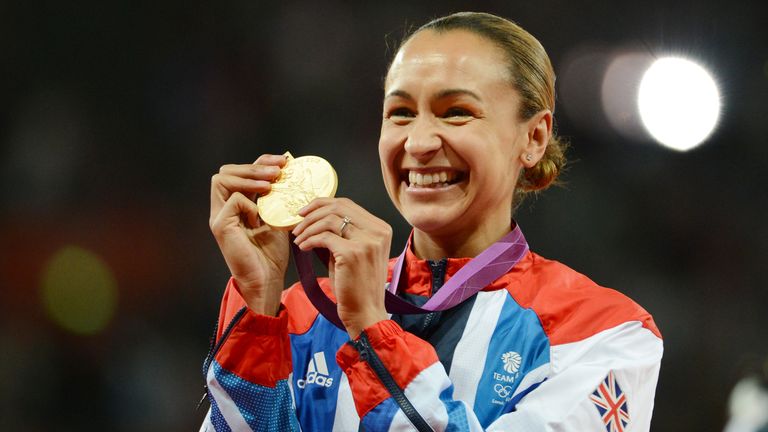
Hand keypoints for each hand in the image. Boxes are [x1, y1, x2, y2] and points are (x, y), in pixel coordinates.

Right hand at [209, 154, 289, 315]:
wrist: (266, 280)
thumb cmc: (271, 254)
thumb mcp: (277, 219)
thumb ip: (276, 199)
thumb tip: (290, 172)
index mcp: (236, 205)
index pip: (241, 172)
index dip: (260, 162)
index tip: (283, 161)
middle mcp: (223, 208)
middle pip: (226, 171)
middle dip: (254, 166)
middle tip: (278, 170)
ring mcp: (219, 217)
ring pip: (222, 179)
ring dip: (249, 177)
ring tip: (271, 183)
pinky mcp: (221, 226)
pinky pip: (233, 200)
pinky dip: (250, 203)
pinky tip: (261, 216)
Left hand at [291, 198, 391, 337]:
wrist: (366, 312)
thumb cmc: (357, 287)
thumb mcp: (354, 253)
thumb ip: (342, 233)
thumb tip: (316, 217)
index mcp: (381, 229)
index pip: (349, 204)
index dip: (323, 204)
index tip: (305, 212)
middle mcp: (378, 232)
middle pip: (339, 207)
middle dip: (313, 212)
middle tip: (297, 223)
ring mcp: (367, 241)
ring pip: (329, 219)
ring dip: (308, 227)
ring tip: (298, 238)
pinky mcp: (352, 253)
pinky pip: (323, 237)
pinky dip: (309, 240)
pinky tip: (302, 248)